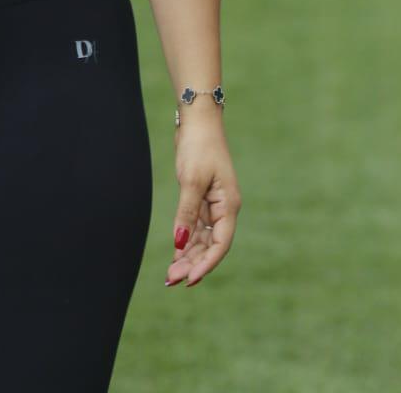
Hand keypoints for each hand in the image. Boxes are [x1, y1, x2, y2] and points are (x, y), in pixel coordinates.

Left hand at [165, 113, 240, 287]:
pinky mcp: (202, 197)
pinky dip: (186, 239)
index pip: (220, 243)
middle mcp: (224, 208)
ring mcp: (213, 204)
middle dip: (193, 263)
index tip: (190, 279)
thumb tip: (179, 242)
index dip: (206, 263)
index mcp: (229, 205)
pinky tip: (176, 253)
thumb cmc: (199, 147)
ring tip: (171, 273)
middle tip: (172, 280)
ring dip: (188, 255)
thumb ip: (186, 213)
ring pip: (202, 237)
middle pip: (210, 244)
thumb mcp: (191, 180)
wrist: (198, 121)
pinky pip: (195, 226)